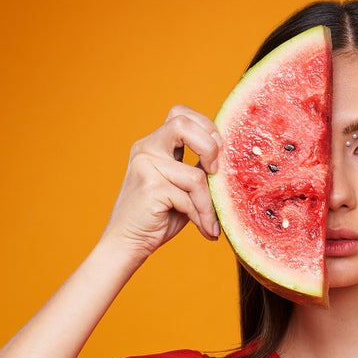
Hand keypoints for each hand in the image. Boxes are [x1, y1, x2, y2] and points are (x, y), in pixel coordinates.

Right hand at [100, 106, 221, 259]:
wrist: (128, 243)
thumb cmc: (158, 218)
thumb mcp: (182, 188)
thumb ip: (197, 171)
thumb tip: (230, 163)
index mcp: (154, 144)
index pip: (180, 114)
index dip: (205, 127)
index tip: (218, 153)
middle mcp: (146, 148)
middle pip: (183, 124)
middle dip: (209, 146)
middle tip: (216, 172)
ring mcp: (146, 165)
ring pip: (196, 175)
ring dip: (209, 204)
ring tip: (211, 224)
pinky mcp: (151, 186)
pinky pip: (190, 198)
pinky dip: (201, 216)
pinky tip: (204, 230)